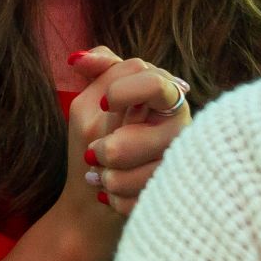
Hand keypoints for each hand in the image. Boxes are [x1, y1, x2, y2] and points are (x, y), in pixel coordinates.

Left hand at [78, 51, 190, 217]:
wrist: (88, 200)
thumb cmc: (93, 143)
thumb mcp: (89, 105)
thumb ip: (98, 75)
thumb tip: (76, 59)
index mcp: (164, 97)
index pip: (155, 83)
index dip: (125, 92)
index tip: (105, 105)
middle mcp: (180, 128)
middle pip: (157, 135)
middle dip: (114, 149)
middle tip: (93, 153)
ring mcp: (183, 164)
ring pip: (154, 174)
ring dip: (114, 179)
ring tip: (99, 177)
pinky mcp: (176, 197)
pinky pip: (149, 200)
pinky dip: (120, 201)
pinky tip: (109, 198)